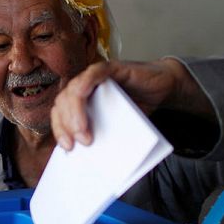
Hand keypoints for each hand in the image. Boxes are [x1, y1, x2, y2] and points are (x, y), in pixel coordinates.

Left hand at [51, 58, 211, 150]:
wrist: (164, 88)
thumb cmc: (139, 107)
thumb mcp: (117, 126)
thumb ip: (102, 133)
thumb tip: (89, 155)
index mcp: (81, 102)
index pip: (60, 113)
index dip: (60, 129)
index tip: (68, 147)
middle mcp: (85, 87)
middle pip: (63, 102)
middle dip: (67, 124)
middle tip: (79, 142)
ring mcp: (96, 77)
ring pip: (74, 90)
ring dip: (75, 111)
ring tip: (83, 131)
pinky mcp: (111, 68)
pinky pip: (93, 74)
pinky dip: (85, 83)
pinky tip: (82, 94)